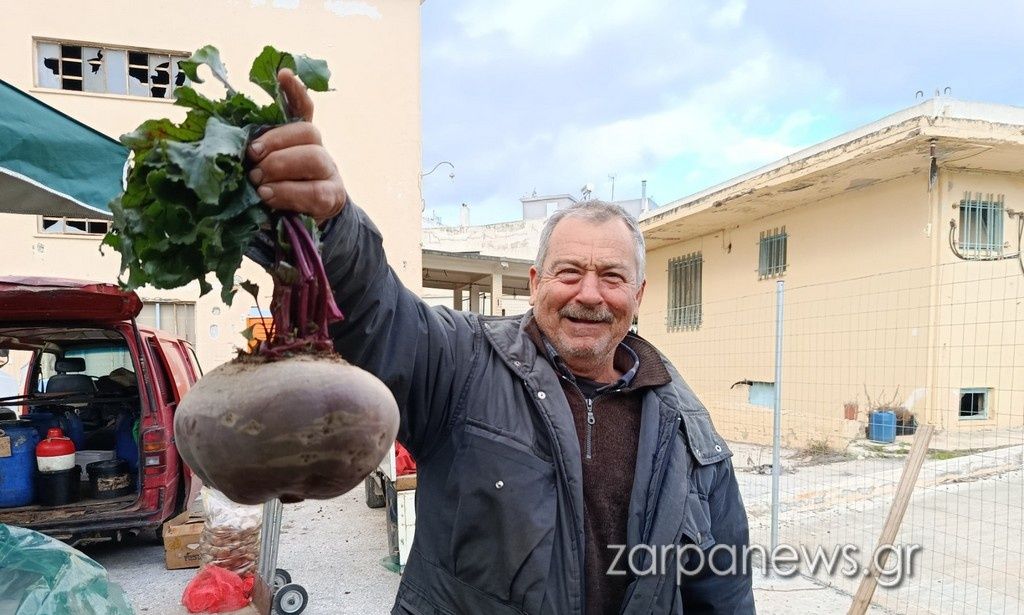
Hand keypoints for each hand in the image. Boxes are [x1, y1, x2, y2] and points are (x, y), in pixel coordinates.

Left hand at [247, 68, 346, 224]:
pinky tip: (268, 196)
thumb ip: (252, 154)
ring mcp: (329, 172)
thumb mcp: (260, 168)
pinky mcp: (332, 197)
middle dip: (277, 141)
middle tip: (252, 157)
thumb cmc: (275, 190)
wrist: (304, 224)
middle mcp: (318, 149)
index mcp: (299, 139)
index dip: (294, 91)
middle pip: (308, 131)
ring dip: (281, 166)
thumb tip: (223, 144)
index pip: (303, 107)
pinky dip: (288, 192)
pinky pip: (314, 191)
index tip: (282, 74)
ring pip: (314, 157)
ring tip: (258, 182)